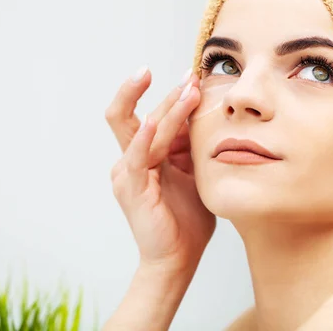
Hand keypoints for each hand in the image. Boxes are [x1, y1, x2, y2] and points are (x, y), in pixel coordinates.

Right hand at [105, 66, 215, 272]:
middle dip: (161, 92)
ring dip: (167, 107)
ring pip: (141, 128)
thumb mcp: (194, 172)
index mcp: (144, 155)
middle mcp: (130, 159)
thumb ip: (192, 147)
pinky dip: (145, 137)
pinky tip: (157, 122)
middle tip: (190, 75)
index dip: (174, 96)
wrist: (179, 256)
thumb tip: (205, 114)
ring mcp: (127, 172)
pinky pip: (136, 157)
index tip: (196, 78)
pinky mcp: (131, 188)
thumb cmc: (188, 217)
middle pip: (132, 113)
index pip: (154, 116)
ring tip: (189, 90)